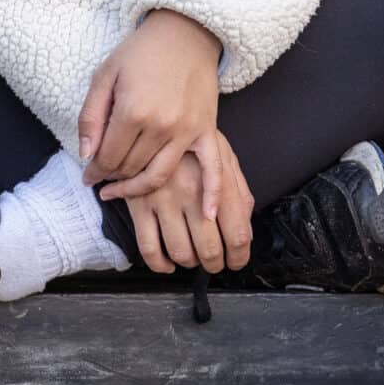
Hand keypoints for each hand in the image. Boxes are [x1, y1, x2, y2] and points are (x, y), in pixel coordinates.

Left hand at [78, 9, 225, 215]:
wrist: (184, 31)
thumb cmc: (140, 52)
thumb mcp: (105, 75)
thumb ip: (91, 116)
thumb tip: (86, 154)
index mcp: (132, 111)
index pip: (107, 157)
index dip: (94, 171)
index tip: (87, 176)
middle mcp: (161, 126)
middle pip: (130, 168)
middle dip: (112, 176)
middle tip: (102, 178)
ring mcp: (187, 130)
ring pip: (159, 174)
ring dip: (138, 188)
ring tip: (123, 191)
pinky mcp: (207, 130)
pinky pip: (213, 167)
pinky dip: (211, 192)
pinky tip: (206, 213)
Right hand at [120, 131, 255, 275]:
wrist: (151, 119)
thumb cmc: (191, 140)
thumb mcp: (223, 156)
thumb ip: (239, 194)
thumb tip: (245, 233)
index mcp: (216, 180)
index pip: (236, 233)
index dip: (239, 256)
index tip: (236, 260)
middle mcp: (191, 192)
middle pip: (210, 249)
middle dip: (216, 264)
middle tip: (215, 263)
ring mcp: (163, 200)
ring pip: (181, 252)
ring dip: (190, 263)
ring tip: (193, 257)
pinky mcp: (138, 205)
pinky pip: (149, 248)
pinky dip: (160, 264)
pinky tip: (167, 262)